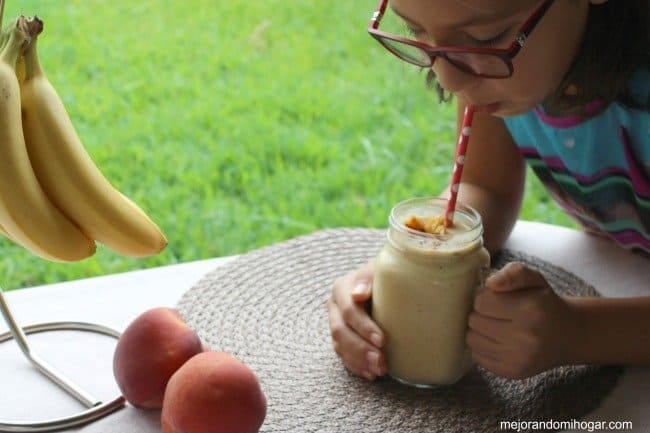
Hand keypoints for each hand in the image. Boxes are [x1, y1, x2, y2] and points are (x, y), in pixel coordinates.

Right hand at [327, 262, 386, 379]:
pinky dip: (356, 366)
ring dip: (359, 361)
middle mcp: (334, 307)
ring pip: (340, 346)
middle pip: (341, 332)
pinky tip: (370, 373)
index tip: (382, 340)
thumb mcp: (380, 271)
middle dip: (361, 349)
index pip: (348, 311)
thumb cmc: (386, 276)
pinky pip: (343, 356)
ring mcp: (335, 323)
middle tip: (381, 361)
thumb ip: (368, 278)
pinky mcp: (341, 338)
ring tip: (379, 371)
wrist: (385, 282)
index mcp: (341, 288)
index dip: (363, 327)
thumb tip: (358, 294)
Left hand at [466, 262, 577, 378]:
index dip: (485, 297)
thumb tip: (490, 282)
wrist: (567, 335)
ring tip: (496, 326)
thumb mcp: (534, 279)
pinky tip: (498, 341)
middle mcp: (525, 337)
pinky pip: (477, 356)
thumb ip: (513, 273)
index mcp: (530, 309)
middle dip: (481, 314)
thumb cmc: (544, 303)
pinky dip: (482, 347)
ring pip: (472, 339)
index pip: (481, 302)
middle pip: (474, 321)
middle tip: (496, 313)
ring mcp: (518, 358)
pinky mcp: (511, 372)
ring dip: (478, 330)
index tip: (497, 299)